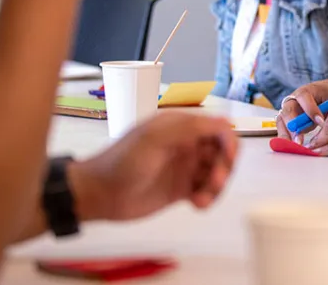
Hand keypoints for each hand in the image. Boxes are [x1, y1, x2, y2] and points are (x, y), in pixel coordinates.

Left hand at [68, 113, 238, 221]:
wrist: (98, 194)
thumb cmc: (124, 161)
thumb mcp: (155, 138)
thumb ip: (190, 128)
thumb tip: (226, 122)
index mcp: (181, 126)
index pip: (218, 129)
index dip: (229, 142)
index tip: (227, 160)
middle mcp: (187, 144)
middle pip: (222, 152)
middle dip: (224, 168)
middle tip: (214, 184)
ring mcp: (185, 167)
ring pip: (217, 173)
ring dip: (216, 187)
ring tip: (202, 201)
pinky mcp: (181, 189)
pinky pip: (206, 190)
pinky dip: (208, 197)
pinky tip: (198, 205)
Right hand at [276, 80, 327, 143]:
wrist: (327, 97)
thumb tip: (325, 124)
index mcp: (306, 91)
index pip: (303, 96)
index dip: (310, 110)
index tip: (321, 122)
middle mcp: (294, 99)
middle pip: (288, 110)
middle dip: (293, 125)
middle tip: (299, 139)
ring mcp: (288, 110)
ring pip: (282, 121)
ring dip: (286, 134)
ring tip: (293, 146)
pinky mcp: (287, 121)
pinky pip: (283, 129)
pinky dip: (286, 138)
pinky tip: (291, 147)